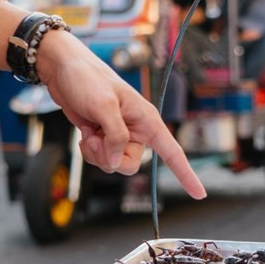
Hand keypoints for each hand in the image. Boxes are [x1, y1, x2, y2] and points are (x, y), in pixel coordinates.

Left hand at [37, 31, 205, 199]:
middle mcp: (136, 130)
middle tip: (97, 139)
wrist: (64, 69)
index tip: (200, 194)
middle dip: (110, 158)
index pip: (172, 152)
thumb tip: (117, 162)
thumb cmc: (87, 78)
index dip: (187, 174)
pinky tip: (86, 133)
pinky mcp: (103, 137)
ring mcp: (119, 135)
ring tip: (90, 131)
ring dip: (96, 153)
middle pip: (130, 165)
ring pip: (113, 164)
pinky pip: (100, 159)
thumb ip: (115, 136)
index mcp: (146, 120)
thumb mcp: (104, 106)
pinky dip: (90, 151)